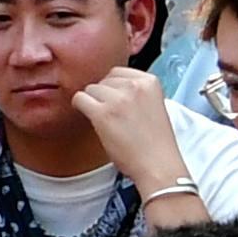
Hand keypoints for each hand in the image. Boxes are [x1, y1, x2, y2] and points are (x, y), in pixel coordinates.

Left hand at [67, 62, 186, 199]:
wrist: (158, 165)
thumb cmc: (156, 143)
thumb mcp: (153, 106)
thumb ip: (136, 93)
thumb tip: (109, 89)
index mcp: (150, 81)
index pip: (119, 72)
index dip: (113, 87)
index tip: (114, 100)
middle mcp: (135, 85)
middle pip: (104, 79)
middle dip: (103, 95)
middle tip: (109, 114)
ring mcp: (118, 99)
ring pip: (91, 89)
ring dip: (93, 103)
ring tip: (104, 120)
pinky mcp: (103, 113)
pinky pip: (80, 99)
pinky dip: (80, 107)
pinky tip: (89, 117)